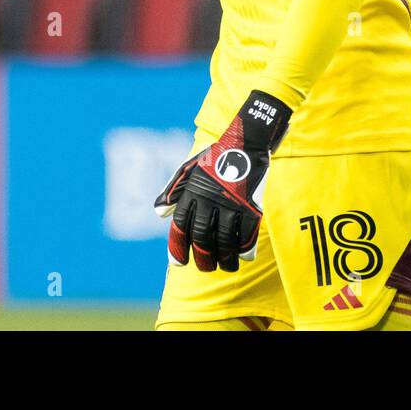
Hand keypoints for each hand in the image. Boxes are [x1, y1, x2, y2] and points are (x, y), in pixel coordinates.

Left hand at [154, 90, 291, 272]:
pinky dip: (244, 248)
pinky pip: (246, 234)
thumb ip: (172, 190)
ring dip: (224, 258)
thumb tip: (159, 214)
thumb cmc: (214, 157)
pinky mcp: (251, 205)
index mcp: (192, 192)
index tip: (178, 264)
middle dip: (202, 258)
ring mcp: (232, 203)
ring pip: (225, 240)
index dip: (177, 248)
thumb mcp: (187, 168)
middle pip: (202, 238)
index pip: (180, 226)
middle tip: (205, 268)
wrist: (245, 141)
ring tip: (225, 266)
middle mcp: (210, 199)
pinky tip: (242, 257)